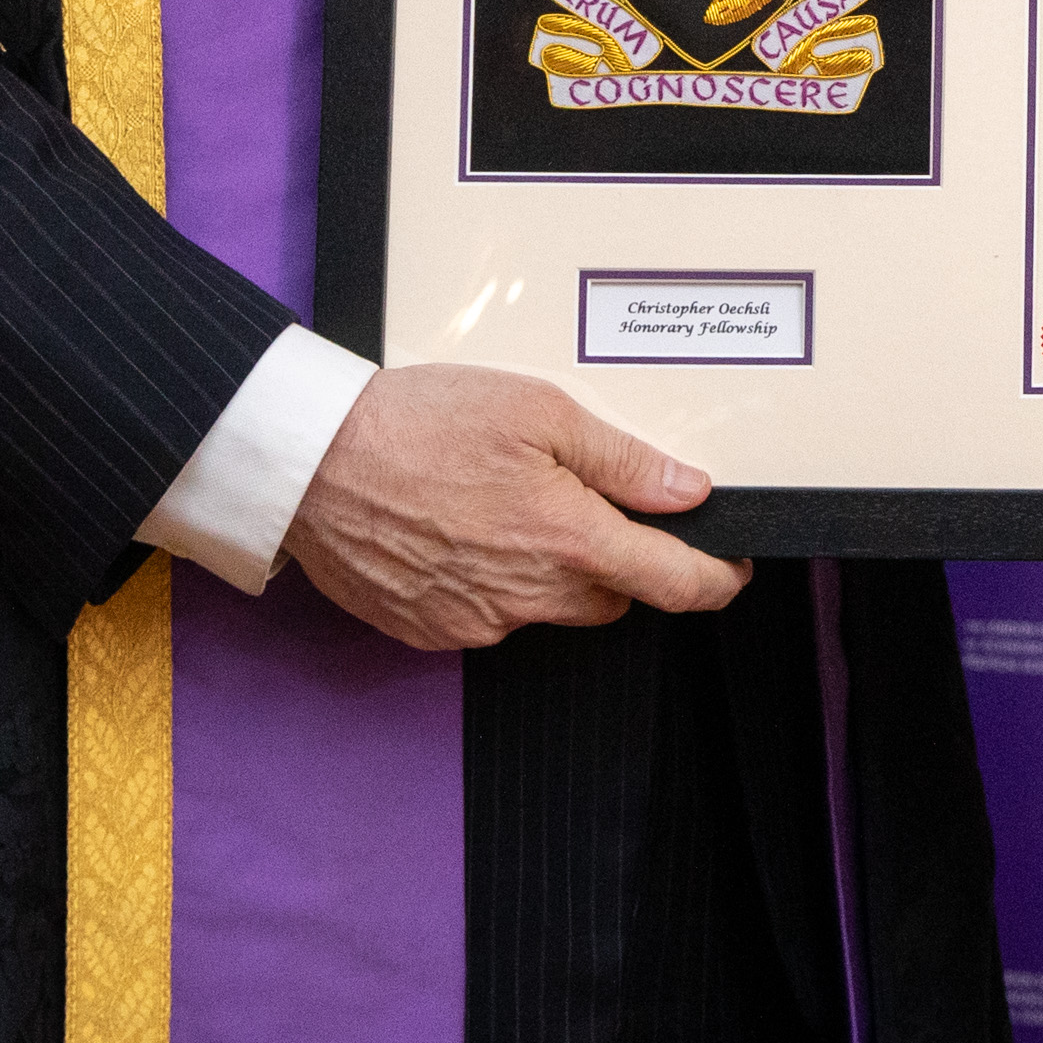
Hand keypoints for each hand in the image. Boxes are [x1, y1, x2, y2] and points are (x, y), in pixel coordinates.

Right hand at [279, 361, 751, 649]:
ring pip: (547, 606)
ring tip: (500, 503)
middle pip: (612, 596)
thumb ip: (621, 459)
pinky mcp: (431, 630)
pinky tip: (456, 530)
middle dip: (616, 559)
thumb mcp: (538, 411)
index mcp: (567, 539)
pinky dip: (489, 581)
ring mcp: (476, 621)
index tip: (731, 566)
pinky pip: (487, 614)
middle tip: (580, 499)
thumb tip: (688, 490)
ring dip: (548, 569)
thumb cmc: (419, 423)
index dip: (717, 579)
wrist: (311, 461)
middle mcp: (528, 595)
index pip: (675, 584)